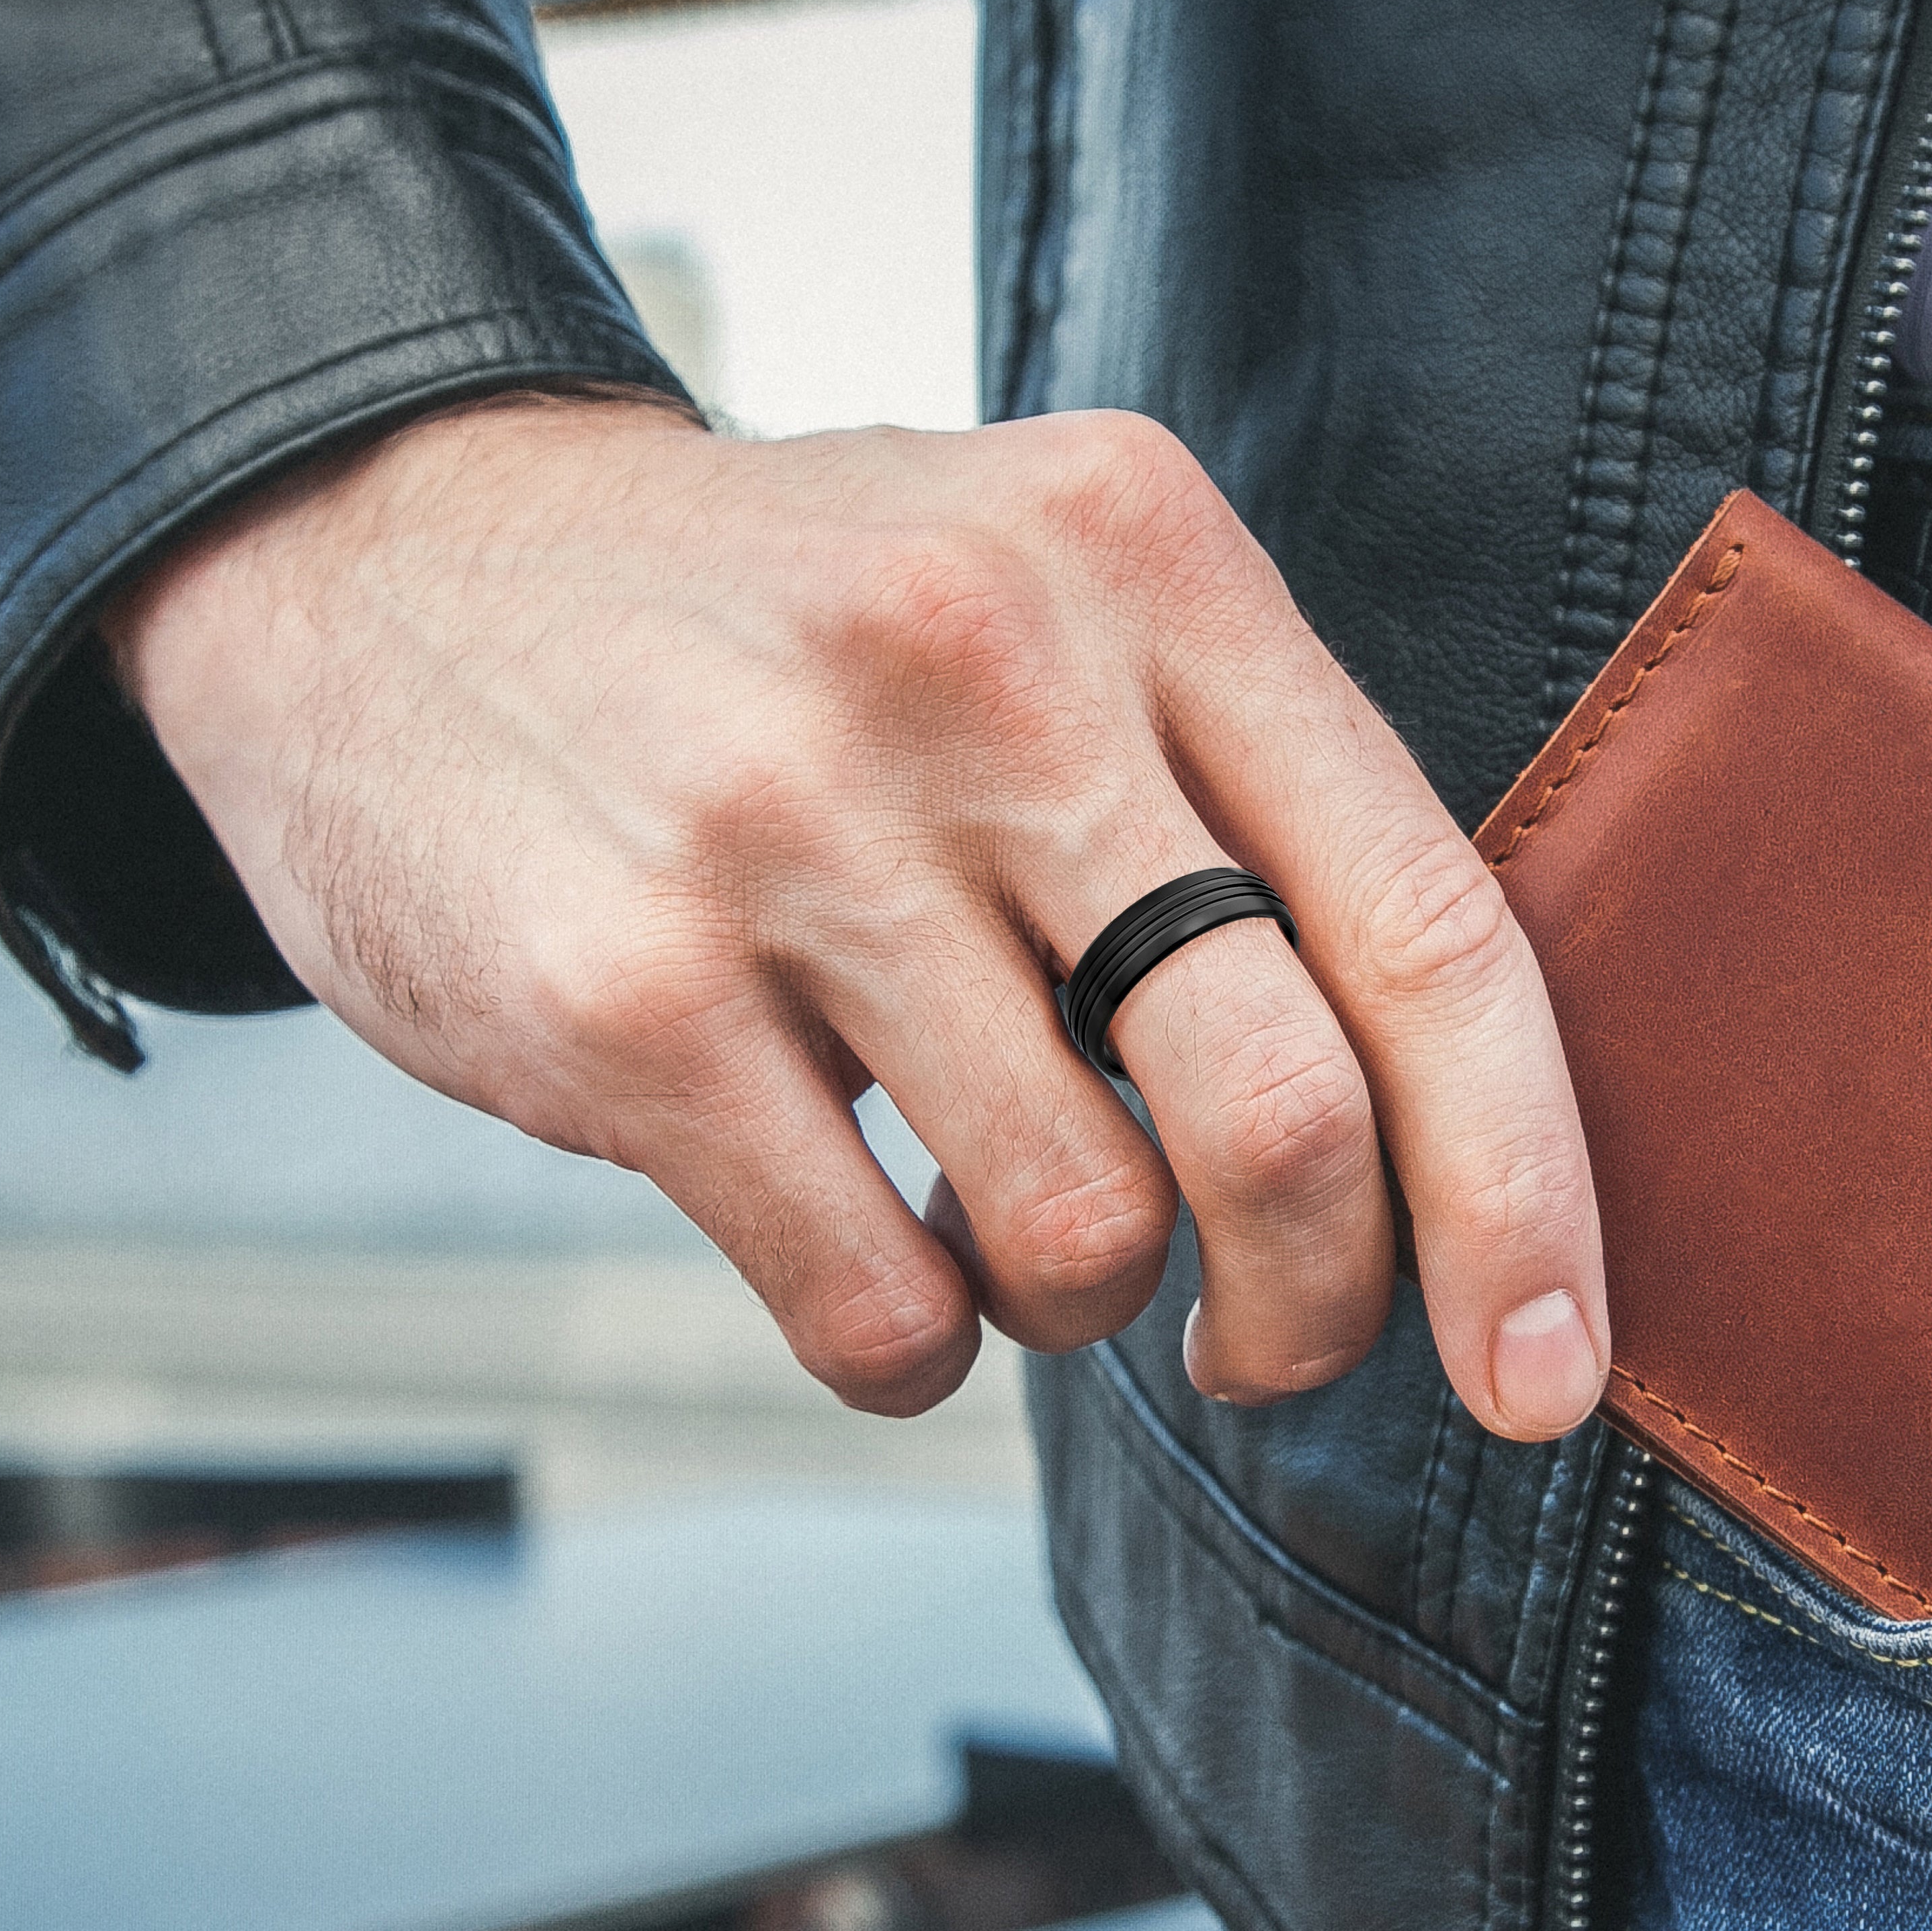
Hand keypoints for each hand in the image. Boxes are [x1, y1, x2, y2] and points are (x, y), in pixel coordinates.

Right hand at [106, 393, 1610, 1436]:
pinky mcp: (619, 994)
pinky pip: (881, 1308)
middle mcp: (987, 663)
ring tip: (998, 1223)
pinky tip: (871, 1253)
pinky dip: (914, 1347)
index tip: (1550, 1374)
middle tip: (1266, 1348)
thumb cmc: (781, 640)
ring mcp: (788, 825)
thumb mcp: (1039, 598)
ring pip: (1083, 1233)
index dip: (1525, 1192)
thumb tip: (1444, 1132)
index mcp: (1140, 556)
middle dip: (1317, 1303)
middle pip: (1284, 1110)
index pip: (1427, 925)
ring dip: (1076, 1307)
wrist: (381, 557)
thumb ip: (1237, 801)